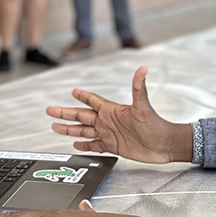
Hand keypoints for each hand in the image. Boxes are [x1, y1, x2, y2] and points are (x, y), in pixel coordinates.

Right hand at [47, 66, 192, 162]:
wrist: (165, 146)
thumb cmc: (157, 126)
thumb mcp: (144, 107)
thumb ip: (139, 88)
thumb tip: (142, 69)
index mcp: (113, 110)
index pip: (93, 101)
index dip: (83, 96)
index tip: (73, 91)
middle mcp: (108, 121)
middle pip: (81, 116)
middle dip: (65, 113)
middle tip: (50, 110)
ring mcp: (110, 134)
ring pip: (84, 131)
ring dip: (69, 129)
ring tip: (55, 127)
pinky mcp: (113, 147)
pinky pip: (94, 146)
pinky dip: (84, 146)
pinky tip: (75, 145)